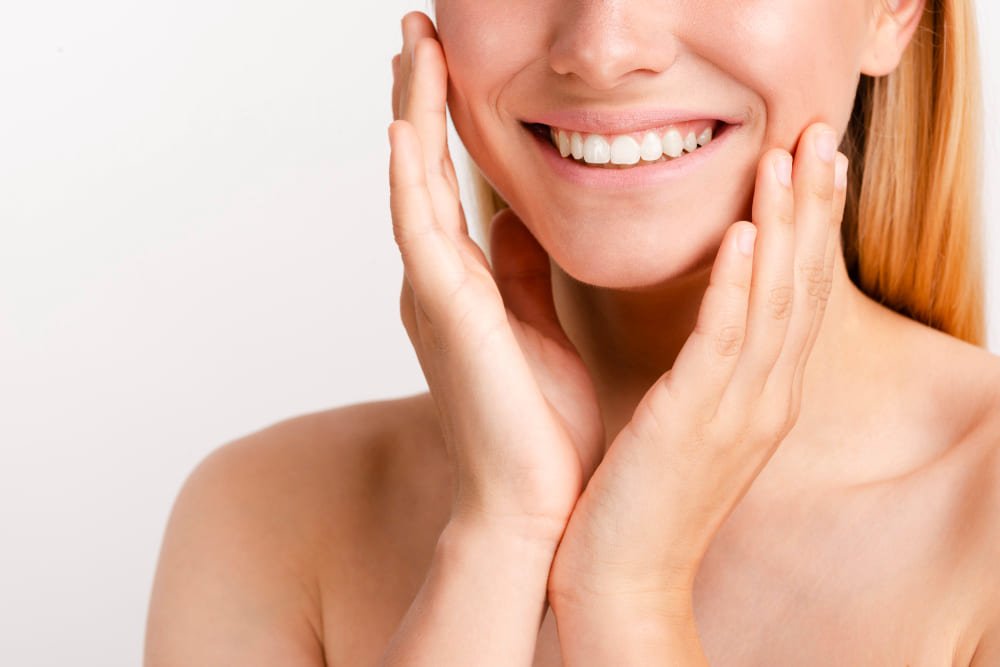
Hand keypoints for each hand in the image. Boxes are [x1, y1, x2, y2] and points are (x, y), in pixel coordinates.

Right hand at [388, 11, 604, 544]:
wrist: (536, 503)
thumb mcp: (536, 328)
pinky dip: (412, 180)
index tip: (446, 65)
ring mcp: (435, 297)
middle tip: (416, 32)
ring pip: (414, 186)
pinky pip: (421, 234)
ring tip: (410, 47)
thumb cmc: (540, 427)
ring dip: (412, 115)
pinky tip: (406, 128)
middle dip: (419, 98)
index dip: (444, 123)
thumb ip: (519, 273)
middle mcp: (439, 283)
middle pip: (423, 171)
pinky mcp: (445, 316)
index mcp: (465, 287)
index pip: (449, 185)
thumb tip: (517, 221)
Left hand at [547, 123, 849, 612]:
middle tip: (821, 132)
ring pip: (774, 302)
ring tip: (790, 155)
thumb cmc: (640, 497)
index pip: (793, 295)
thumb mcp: (682, 421)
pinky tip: (746, 234)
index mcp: (758, 396)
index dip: (807, 225)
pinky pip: (724, 343)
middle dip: (813, 206)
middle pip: (801, 285)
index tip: (810, 164)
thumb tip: (692, 317)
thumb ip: (696, 366)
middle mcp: (763, 399)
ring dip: (785, 224)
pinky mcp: (694, 423)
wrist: (622, 580)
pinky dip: (739, 286)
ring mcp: (736, 412)